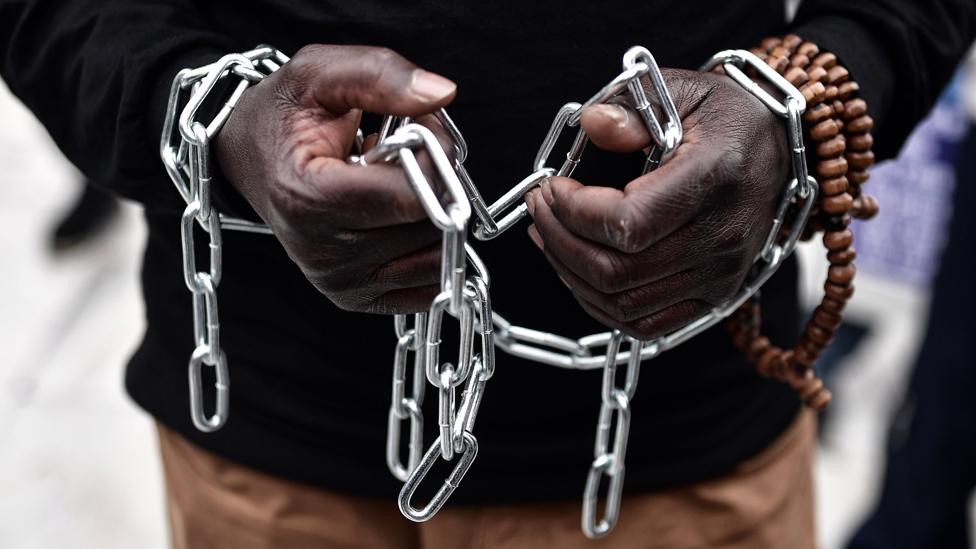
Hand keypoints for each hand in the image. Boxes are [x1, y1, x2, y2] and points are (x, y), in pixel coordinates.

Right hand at [215, 45, 457, 313]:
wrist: (246, 156)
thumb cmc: (281, 116)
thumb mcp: (319, 73)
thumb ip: (379, 76)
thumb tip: (439, 94)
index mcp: (309, 198)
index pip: (411, 196)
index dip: (434, 156)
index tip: (417, 127)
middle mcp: (322, 251)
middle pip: (429, 225)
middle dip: (437, 179)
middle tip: (408, 150)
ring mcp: (337, 280)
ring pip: (435, 256)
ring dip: (435, 214)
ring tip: (397, 184)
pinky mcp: (353, 296)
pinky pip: (426, 285)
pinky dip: (428, 249)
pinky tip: (399, 219)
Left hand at [524, 69, 788, 339]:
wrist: (779, 146)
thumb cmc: (729, 117)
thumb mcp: (683, 91)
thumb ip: (634, 108)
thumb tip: (593, 124)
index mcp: (715, 180)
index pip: (627, 224)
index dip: (575, 212)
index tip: (551, 188)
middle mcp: (721, 237)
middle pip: (617, 271)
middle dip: (560, 242)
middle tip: (540, 211)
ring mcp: (720, 274)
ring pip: (624, 304)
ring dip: (572, 274)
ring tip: (550, 237)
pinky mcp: (715, 295)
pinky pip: (647, 324)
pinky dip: (602, 304)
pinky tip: (580, 270)